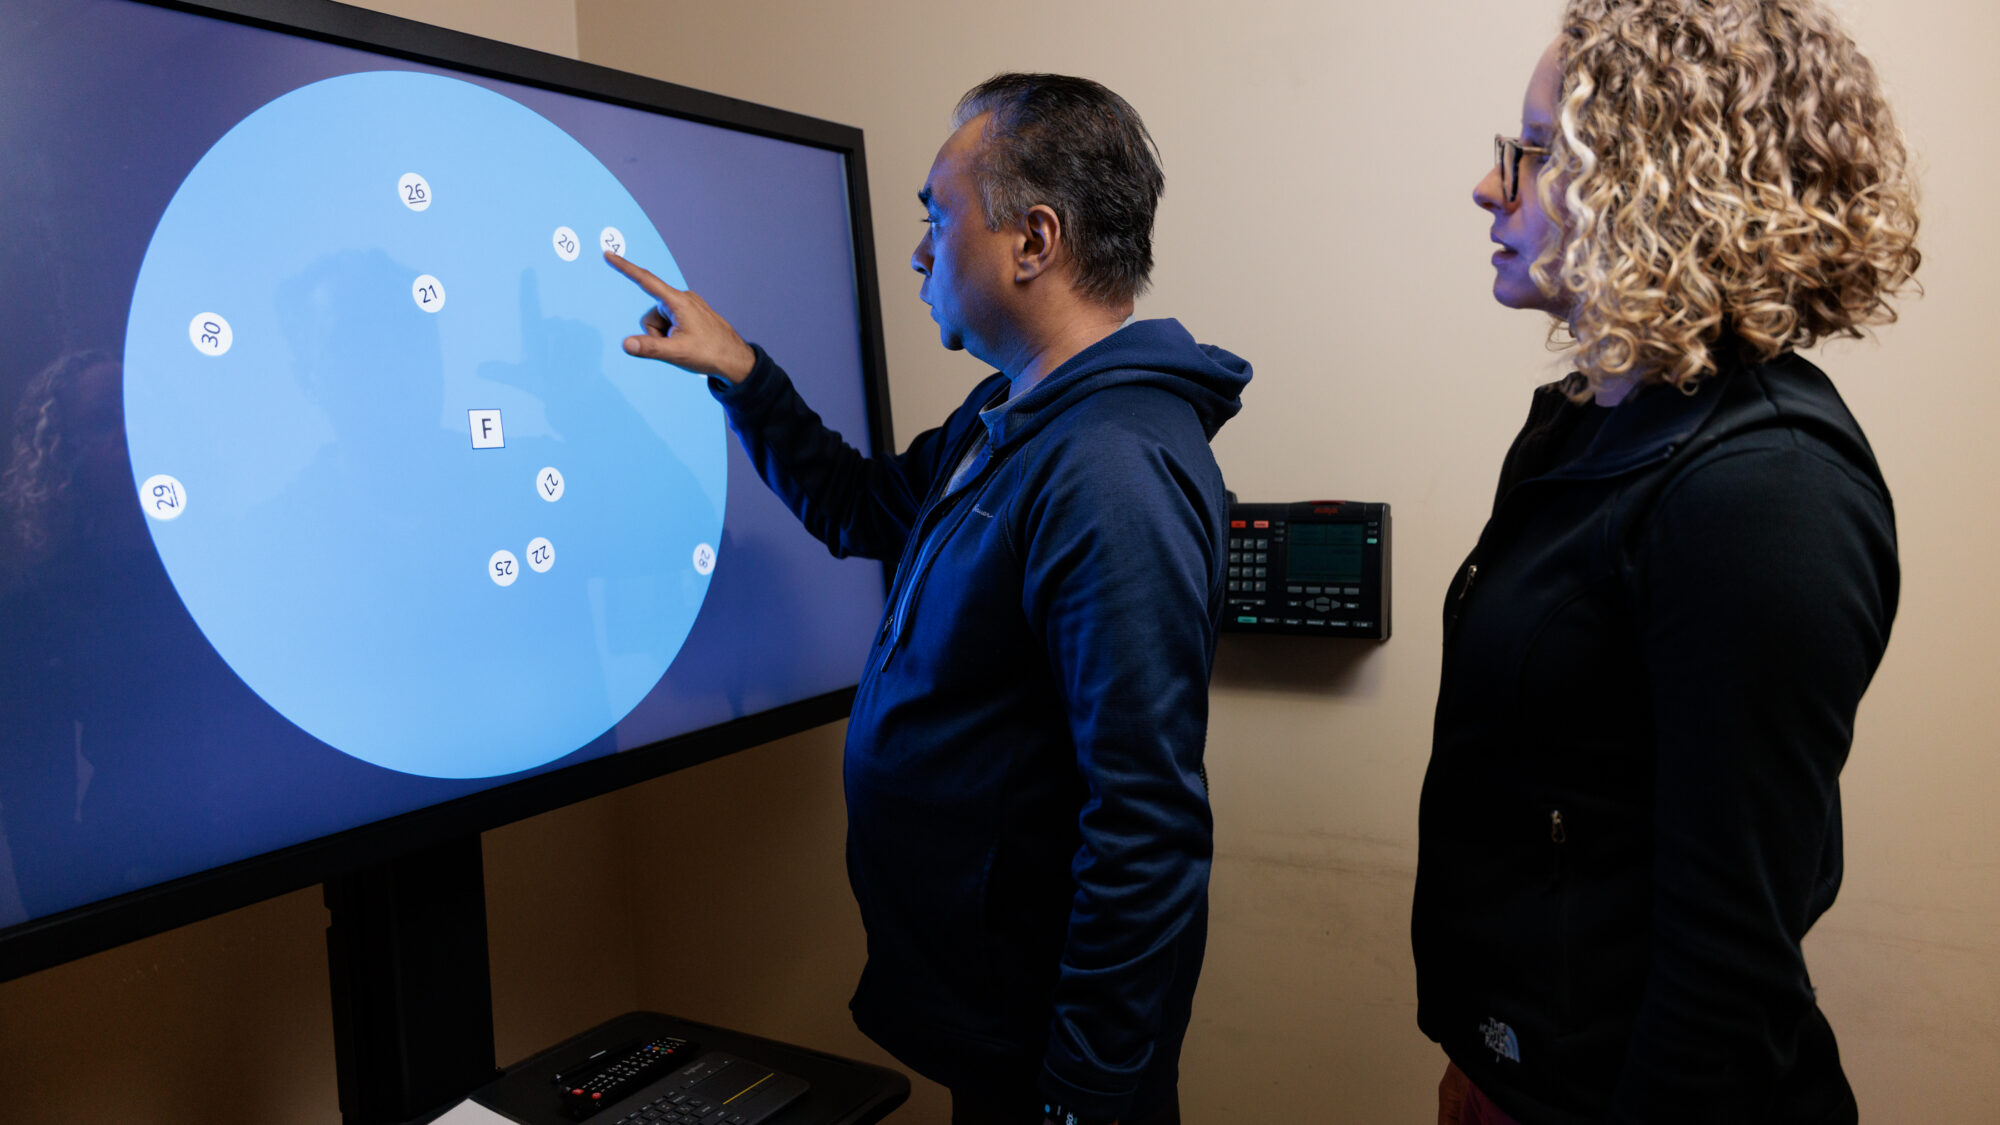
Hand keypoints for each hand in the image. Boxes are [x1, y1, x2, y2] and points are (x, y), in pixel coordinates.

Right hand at [604, 250, 755, 383]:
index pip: (645, 280)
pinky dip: (672, 336)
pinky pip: (670, 323)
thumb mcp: (677, 353)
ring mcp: (688, 307)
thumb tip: (626, 344)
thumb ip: (649, 348)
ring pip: (659, 321)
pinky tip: (688, 343)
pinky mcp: (691, 314)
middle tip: (675, 346)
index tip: (609, 255)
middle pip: (651, 315)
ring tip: (684, 346)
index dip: (625, 267)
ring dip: (664, 336)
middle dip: (655, 333)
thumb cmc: (710, 353)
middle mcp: (683, 299)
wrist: (735, 360)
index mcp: (678, 302)